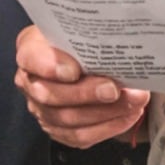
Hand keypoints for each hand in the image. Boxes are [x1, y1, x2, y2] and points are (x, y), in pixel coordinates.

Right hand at [13, 26, 149, 146]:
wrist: (87, 58)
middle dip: (87, 94)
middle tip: (115, 89)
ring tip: (133, 101)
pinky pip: (80, 136)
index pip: (31, 58)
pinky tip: (128, 115)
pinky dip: (108, 127)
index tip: (74, 70)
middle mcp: (31, 83)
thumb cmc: (83, 41)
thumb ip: (88, 34)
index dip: (49, 65)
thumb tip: (112, 43)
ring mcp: (42, 110)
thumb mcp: (82, 28)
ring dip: (106, 113)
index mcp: (31, 51)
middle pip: (51, 95)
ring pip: (69, 120)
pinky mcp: (59, 130)